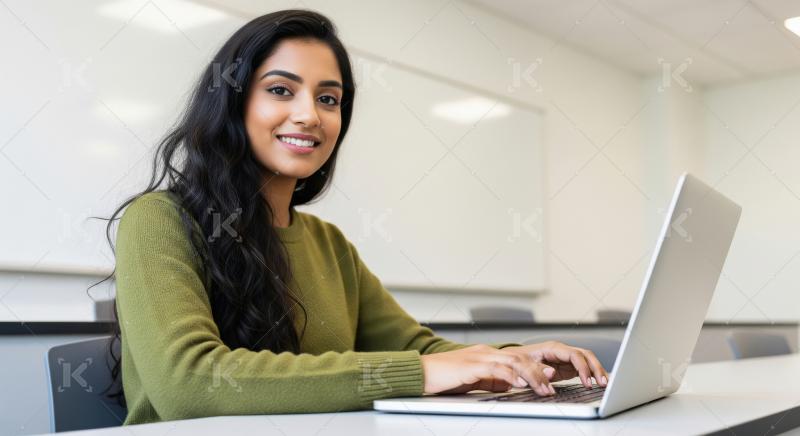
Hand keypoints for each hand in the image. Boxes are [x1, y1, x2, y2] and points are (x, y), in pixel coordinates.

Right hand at [419, 342, 608, 395]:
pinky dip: (510, 376)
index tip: (552, 378)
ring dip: (531, 375)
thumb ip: (491, 380)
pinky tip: (519, 384)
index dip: (536, 368)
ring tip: (544, 388)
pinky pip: (495, 369)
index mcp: (488, 355)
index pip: (518, 359)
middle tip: (553, 386)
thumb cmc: (444, 378)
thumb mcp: (473, 380)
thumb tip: (509, 386)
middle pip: (520, 358)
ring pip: (512, 362)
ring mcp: (478, 357)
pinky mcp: (470, 366)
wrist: (421, 373)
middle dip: (539, 372)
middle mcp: (486, 353)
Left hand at [501, 341, 609, 388]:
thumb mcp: (524, 365)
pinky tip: (598, 384)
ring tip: (605, 384)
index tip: (587, 382)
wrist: (513, 361)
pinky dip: (591, 375)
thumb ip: (537, 369)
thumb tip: (552, 372)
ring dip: (597, 371)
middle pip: (585, 355)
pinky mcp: (566, 367)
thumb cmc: (517, 361)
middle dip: (596, 368)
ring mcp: (565, 359)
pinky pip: (583, 369)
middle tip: (603, 383)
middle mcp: (562, 351)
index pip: (573, 355)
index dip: (582, 368)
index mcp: (552, 348)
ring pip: (587, 361)